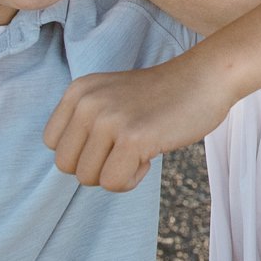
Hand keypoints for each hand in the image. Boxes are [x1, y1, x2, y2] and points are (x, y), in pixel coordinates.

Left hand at [43, 55, 234, 192]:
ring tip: (141, 150)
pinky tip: (150, 156)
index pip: (54, 144)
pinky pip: (113, 183)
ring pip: (88, 178)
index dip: (83, 151)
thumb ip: (86, 122)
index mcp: (79, 91)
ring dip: (116, 173)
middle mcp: (88, 102)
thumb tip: (70, 166)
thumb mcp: (111, 97)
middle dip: (97, 167)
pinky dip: (132, 179)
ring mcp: (109, 119)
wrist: (207, 77)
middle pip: (66, 165)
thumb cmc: (164, 95)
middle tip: (127, 149)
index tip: (112, 138)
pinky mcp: (133, 138)